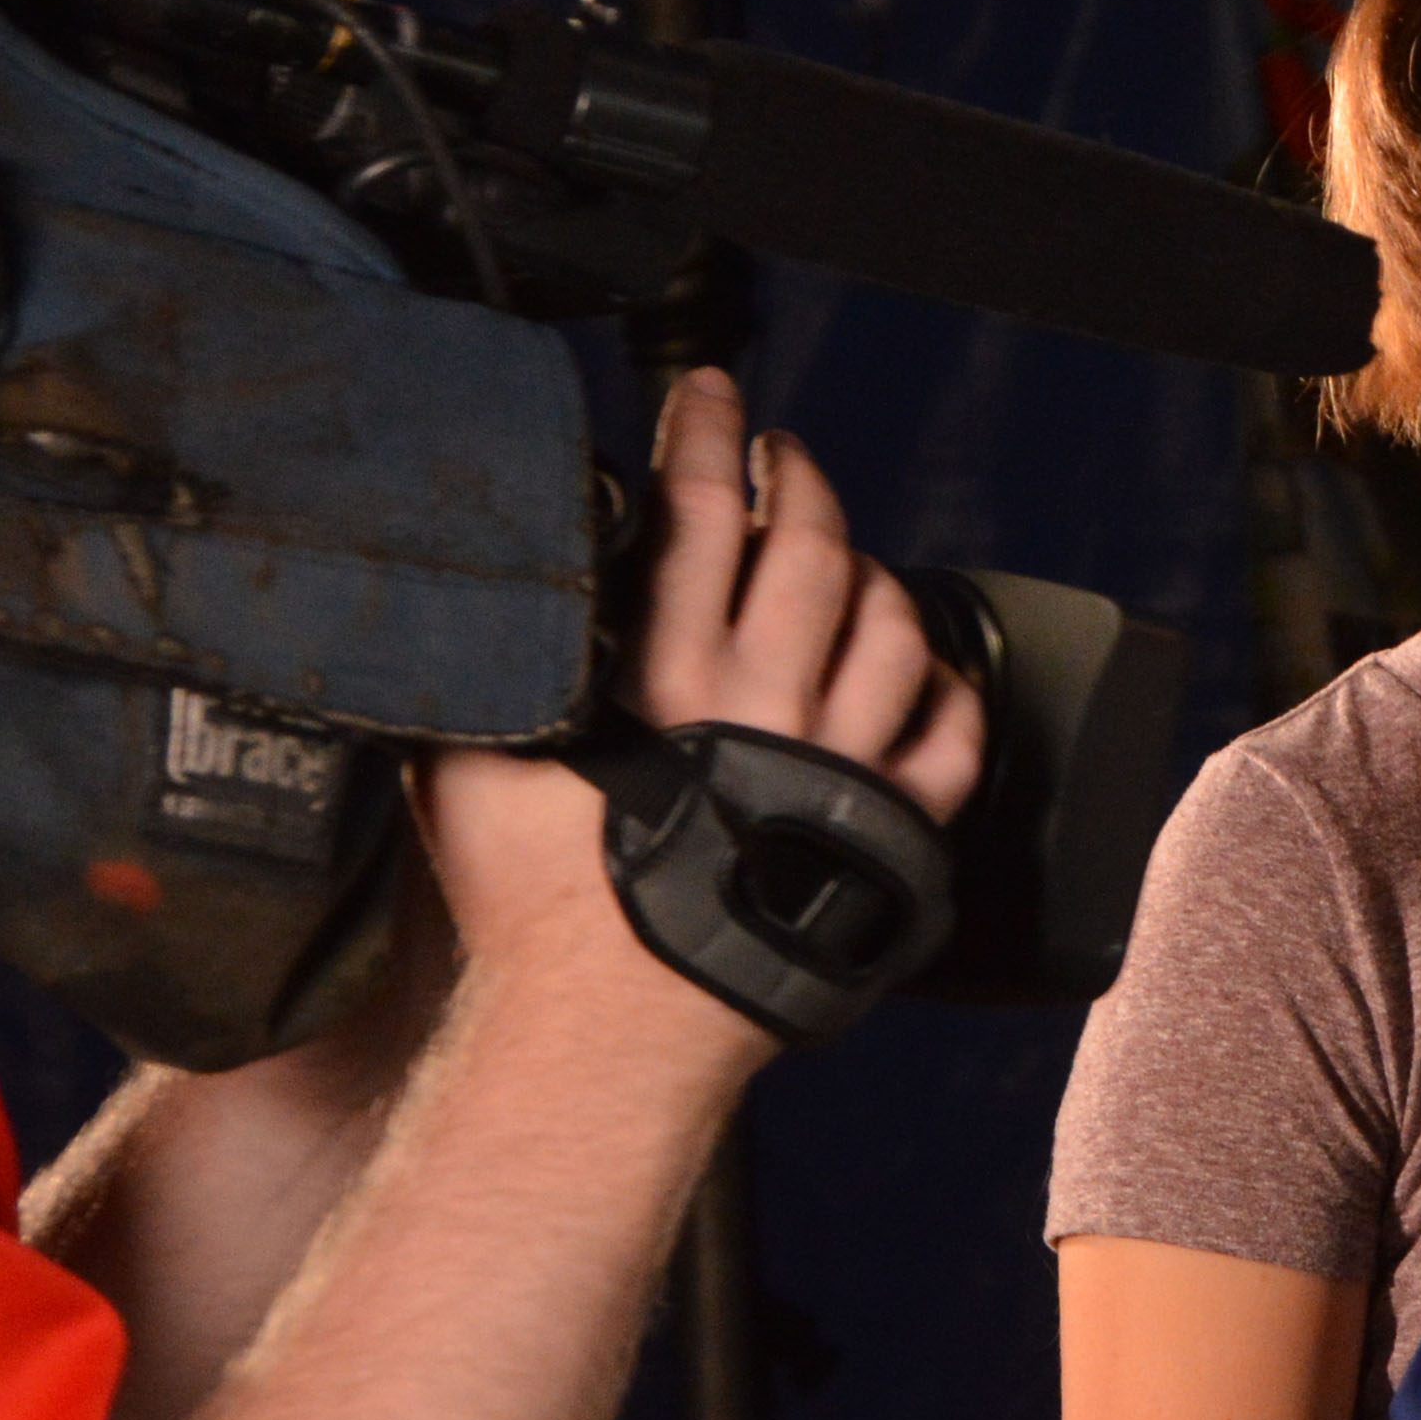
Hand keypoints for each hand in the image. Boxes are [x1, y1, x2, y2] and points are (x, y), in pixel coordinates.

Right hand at [420, 371, 988, 1049]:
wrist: (617, 1026)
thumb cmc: (535, 908)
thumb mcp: (467, 769)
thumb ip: (487, 679)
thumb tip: (468, 615)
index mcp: (666, 677)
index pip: (696, 514)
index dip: (705, 435)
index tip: (710, 393)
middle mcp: (768, 706)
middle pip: (809, 549)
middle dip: (798, 479)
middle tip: (780, 452)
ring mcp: (842, 768)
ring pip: (891, 629)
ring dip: (870, 571)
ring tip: (842, 553)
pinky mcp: (892, 832)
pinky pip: (952, 739)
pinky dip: (947, 690)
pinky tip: (927, 670)